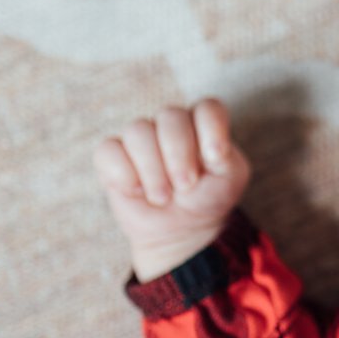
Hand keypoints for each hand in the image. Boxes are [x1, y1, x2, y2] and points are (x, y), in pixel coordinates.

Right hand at [93, 98, 252, 280]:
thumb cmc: (208, 199)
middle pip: (170, 116)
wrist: (181, 230)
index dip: (212, 129)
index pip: (207, 107)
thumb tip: (209, 150)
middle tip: (185, 186)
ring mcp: (140, 137)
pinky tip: (135, 191)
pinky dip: (122, 173)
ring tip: (162, 197)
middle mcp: (170, 124)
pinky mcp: (112, 156)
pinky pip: (108, 150)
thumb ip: (227, 157)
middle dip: (178, 154)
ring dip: (152, 169)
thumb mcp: (230, 180)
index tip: (215, 159)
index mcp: (202, 124)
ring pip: (138, 131)